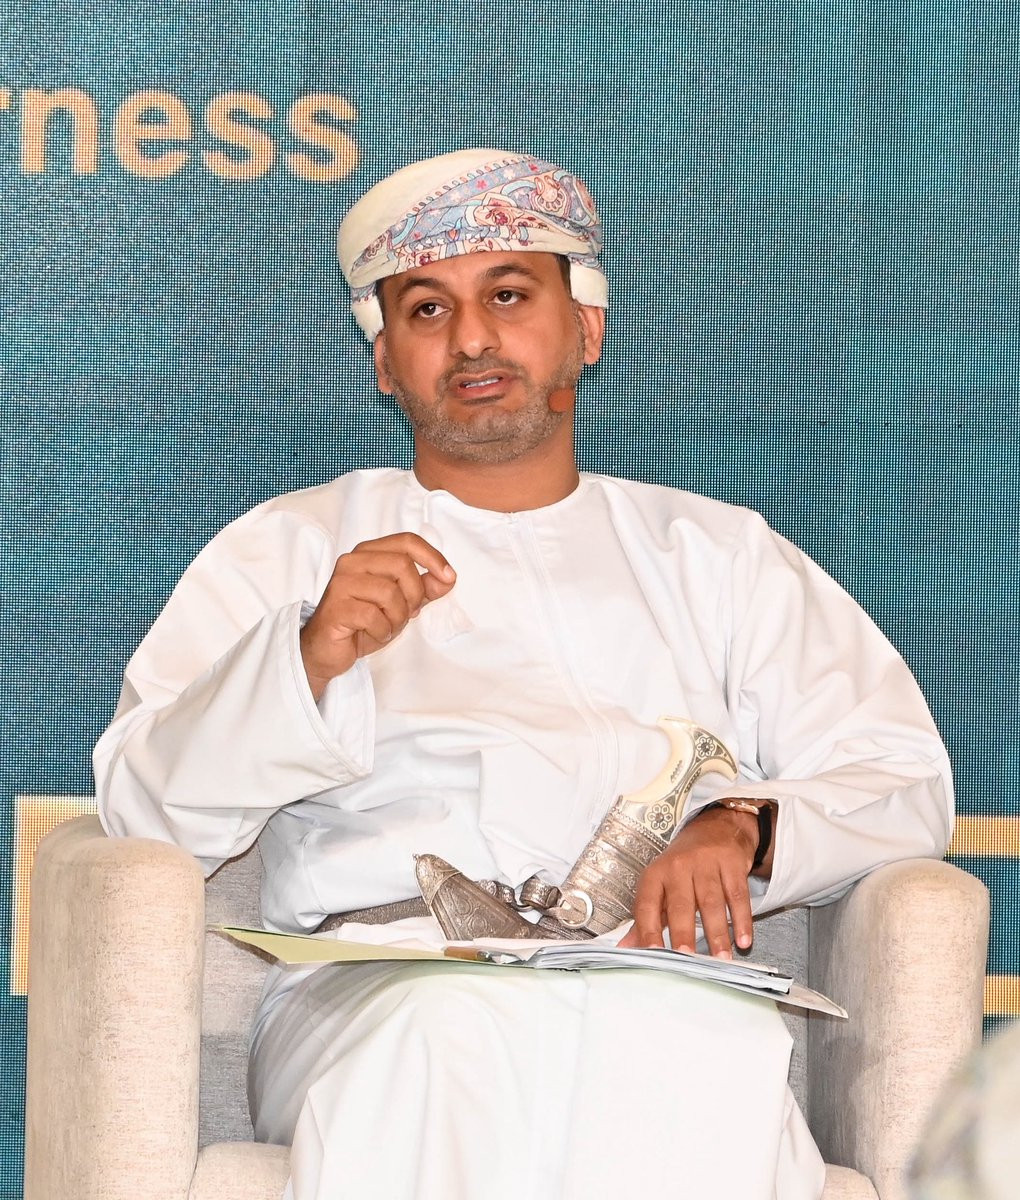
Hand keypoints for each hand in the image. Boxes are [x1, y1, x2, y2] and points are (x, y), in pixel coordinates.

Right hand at [300, 533, 455, 700]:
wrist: (328, 649)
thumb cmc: (363, 622)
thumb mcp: (401, 603)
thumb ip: (424, 588)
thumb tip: (448, 577)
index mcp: (368, 553)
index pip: (407, 541)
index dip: (433, 557)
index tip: (449, 577)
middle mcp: (352, 562)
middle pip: (402, 566)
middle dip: (414, 595)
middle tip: (408, 613)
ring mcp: (341, 584)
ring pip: (390, 593)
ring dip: (398, 617)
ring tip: (388, 625)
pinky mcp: (336, 608)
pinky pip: (374, 616)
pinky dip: (383, 631)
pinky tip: (374, 633)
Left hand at [620, 805, 760, 957]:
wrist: (716, 829)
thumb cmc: (683, 866)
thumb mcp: (660, 885)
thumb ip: (646, 918)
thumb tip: (625, 947)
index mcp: (655, 875)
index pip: (647, 904)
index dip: (648, 929)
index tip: (652, 953)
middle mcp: (678, 867)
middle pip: (681, 904)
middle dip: (683, 933)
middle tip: (687, 959)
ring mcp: (706, 864)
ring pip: (711, 902)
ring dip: (717, 933)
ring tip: (721, 959)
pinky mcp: (732, 864)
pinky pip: (738, 895)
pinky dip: (742, 920)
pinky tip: (743, 940)